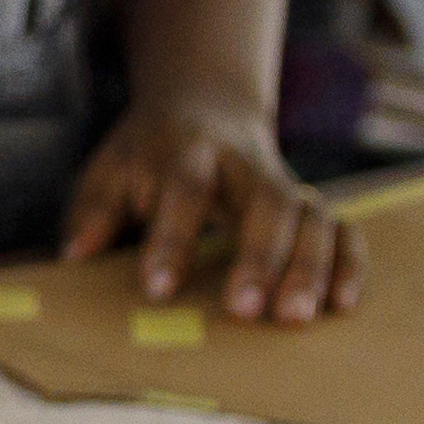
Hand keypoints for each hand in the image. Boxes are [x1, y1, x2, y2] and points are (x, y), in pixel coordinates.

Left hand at [63, 90, 361, 323]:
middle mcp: (246, 164)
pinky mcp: (311, 203)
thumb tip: (74, 256)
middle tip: (245, 312)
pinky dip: (349, 263)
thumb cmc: (148, 155)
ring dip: (311, 267)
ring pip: (313, 217)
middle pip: (268, 203)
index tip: (158, 289)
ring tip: (296, 318)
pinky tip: (343, 305)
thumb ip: (95, 209)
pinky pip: (344, 228)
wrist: (204, 106)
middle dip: (260, 258)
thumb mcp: (110, 169)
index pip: (185, 190)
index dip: (172, 240)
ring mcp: (286, 181)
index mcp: (188, 151)